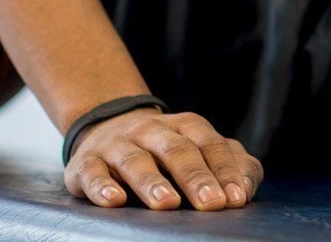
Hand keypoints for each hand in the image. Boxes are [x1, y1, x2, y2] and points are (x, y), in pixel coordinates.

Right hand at [64, 107, 263, 210]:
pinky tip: (114, 201)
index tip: (235, 199)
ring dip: (152, 181)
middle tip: (212, 203)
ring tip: (168, 203)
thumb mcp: (200, 149)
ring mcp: (117, 145)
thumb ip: (230, 164)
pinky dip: (102, 186)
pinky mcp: (85, 162)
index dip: (224, 170)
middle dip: (195, 177)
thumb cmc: (166, 150)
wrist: (107, 128)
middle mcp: (151, 130)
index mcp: (186, 126)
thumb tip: (245, 190)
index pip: (209, 145)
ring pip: (134, 160)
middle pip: (176, 150)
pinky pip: (92, 172)